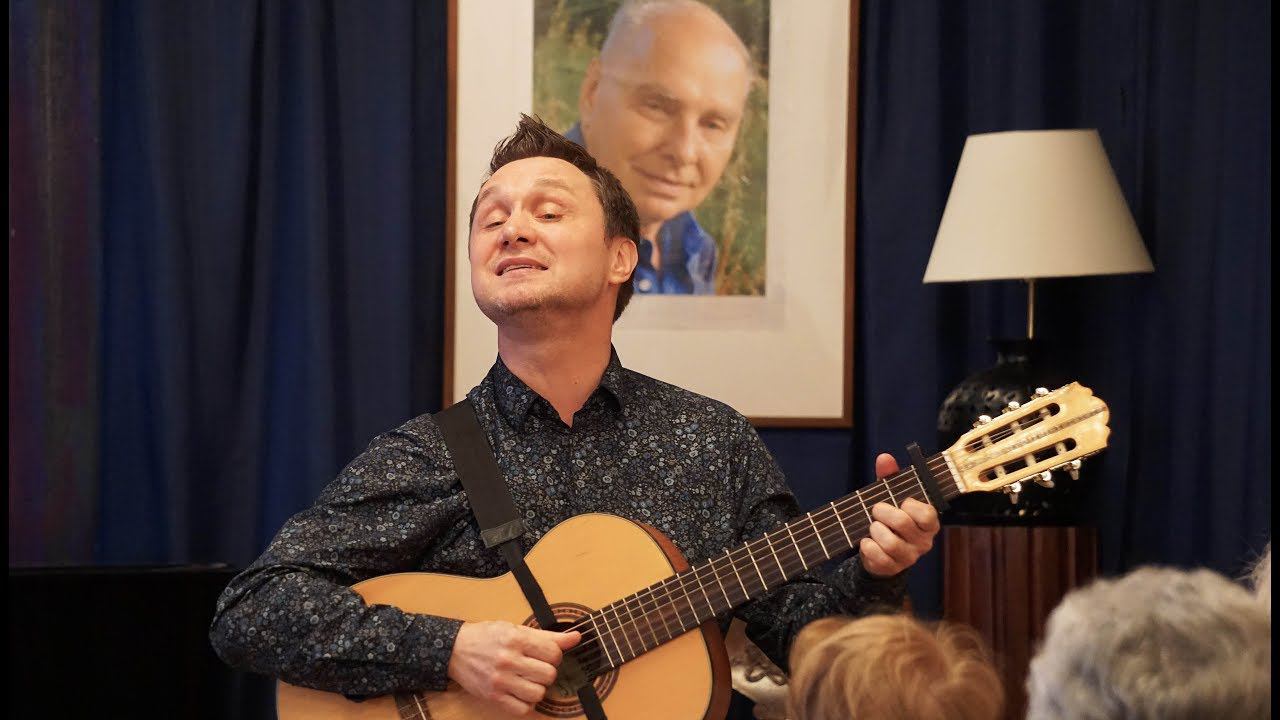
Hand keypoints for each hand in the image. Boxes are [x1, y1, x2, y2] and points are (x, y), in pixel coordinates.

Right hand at [447, 620, 580, 714]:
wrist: (456, 650)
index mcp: (516, 639)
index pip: (553, 653)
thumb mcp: (516, 629)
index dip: (555, 656)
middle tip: (537, 668)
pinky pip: (523, 709)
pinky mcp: (493, 697)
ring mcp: (500, 680)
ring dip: (538, 689)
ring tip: (529, 681)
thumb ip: (547, 636)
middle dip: (547, 672)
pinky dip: (527, 704)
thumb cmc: (487, 637)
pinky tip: (521, 693)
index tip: (546, 655)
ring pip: (538, 693)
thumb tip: (576, 638)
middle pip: (548, 675)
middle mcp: (508, 660)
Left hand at [858, 453, 940, 577]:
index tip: (901, 502)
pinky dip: (867, 546)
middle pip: (903, 524)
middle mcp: (923, 542)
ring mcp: (909, 557)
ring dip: (875, 530)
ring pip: (890, 542)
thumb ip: (890, 477)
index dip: (910, 506)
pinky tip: (867, 541)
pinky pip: (878, 557)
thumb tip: (885, 458)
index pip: (927, 514)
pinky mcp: (892, 568)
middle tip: (876, 510)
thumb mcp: (891, 496)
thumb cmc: (890, 518)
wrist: (880, 551)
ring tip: (873, 527)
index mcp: (929, 523)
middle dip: (883, 512)